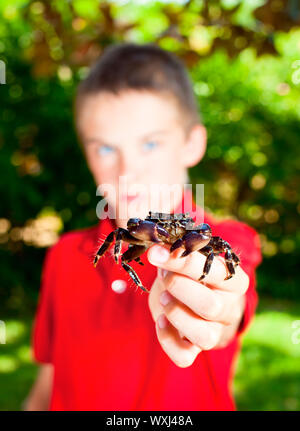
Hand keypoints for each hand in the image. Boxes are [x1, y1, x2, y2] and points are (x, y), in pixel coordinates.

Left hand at [147, 244, 248, 367]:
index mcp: (234, 281)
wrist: (188, 296)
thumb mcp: (189, 257)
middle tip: (165, 276)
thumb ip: (178, 252)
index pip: (215, 272)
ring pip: (204, 337)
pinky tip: (160, 320)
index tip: (156, 252)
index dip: (183, 261)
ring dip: (176, 315)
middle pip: (211, 306)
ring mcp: (214, 332)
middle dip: (180, 288)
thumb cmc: (190, 272)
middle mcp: (229, 309)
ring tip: (163, 297)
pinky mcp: (195, 349)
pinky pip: (184, 357)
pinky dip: (167, 339)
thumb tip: (158, 248)